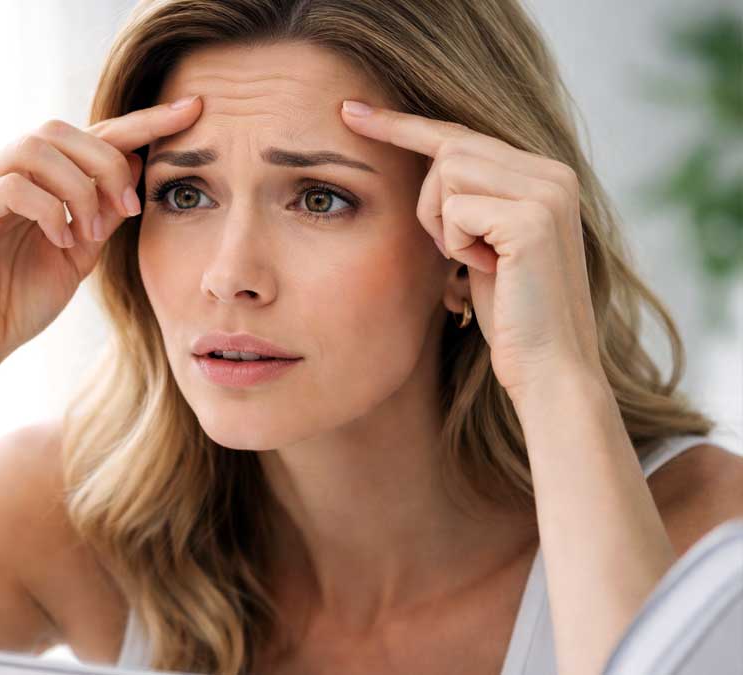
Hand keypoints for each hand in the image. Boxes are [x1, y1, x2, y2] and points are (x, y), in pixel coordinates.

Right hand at [0, 96, 202, 374]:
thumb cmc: (18, 299)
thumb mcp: (79, 254)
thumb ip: (104, 211)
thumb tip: (137, 164)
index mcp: (35, 177)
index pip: (91, 134)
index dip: (143, 121)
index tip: (194, 110)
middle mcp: (3, 170)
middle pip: (60, 129)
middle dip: (106, 164)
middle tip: (125, 211)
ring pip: (34, 148)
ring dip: (78, 188)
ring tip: (90, 233)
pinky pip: (10, 186)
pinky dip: (48, 210)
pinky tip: (62, 241)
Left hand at [340, 100, 604, 399]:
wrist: (549, 368)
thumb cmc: (511, 317)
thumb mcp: (484, 246)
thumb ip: (466, 202)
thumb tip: (423, 169)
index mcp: (545, 175)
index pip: (461, 134)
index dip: (403, 125)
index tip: (352, 112)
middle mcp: (552, 173)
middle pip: (448, 148)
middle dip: (427, 202)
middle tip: (450, 251)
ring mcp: (547, 192)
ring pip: (447, 172)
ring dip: (440, 223)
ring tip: (474, 262)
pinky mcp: (532, 218)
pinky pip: (455, 209)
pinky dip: (455, 244)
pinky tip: (486, 271)